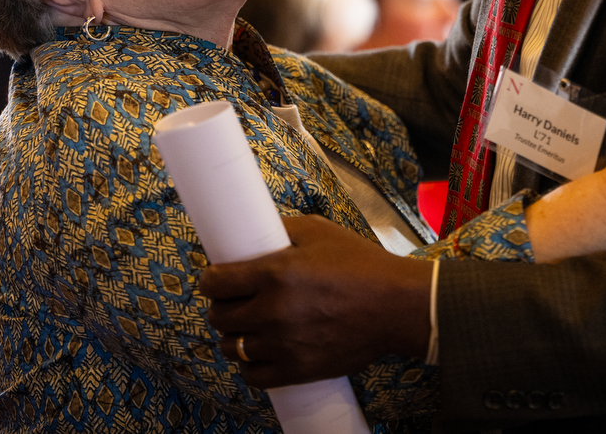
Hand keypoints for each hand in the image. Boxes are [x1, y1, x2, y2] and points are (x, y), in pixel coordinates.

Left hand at [199, 215, 433, 388]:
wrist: (395, 306)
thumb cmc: (360, 264)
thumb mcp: (318, 231)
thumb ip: (280, 229)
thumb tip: (251, 231)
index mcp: (274, 274)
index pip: (214, 283)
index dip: (211, 279)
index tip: (216, 278)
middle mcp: (273, 311)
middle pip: (219, 316)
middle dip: (223, 305)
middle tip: (236, 299)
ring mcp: (283, 344)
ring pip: (231, 346)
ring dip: (234, 335)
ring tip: (248, 325)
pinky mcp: (297, 370)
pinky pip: (252, 375)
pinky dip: (249, 364)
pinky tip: (258, 351)